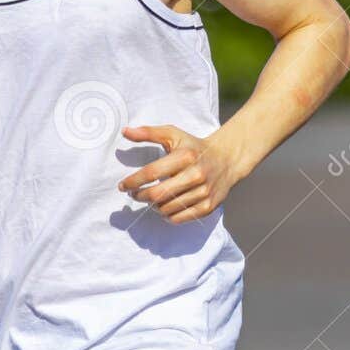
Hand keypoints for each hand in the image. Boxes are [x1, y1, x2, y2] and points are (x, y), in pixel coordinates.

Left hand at [117, 124, 243, 224]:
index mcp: (185, 156)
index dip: (133, 181)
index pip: (152, 172)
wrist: (227, 159)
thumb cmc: (193, 147)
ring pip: (168, 208)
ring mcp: (204, 192)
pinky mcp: (209, 206)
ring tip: (150, 199)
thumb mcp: (173, 134)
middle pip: (158, 194)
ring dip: (153, 206)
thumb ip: (148, 132)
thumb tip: (125, 131)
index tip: (122, 186)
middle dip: (140, 196)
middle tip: (134, 194)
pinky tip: (163, 208)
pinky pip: (181, 218)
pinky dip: (168, 216)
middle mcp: (196, 175)